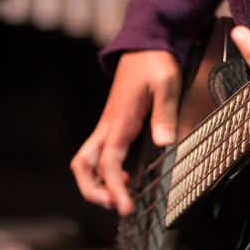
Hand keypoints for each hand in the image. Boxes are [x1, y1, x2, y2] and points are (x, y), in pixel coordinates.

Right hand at [70, 50, 180, 214]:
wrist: (144, 42)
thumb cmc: (154, 61)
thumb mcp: (166, 84)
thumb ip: (165, 114)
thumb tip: (164, 144)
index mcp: (120, 120)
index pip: (109, 162)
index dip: (114, 188)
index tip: (125, 207)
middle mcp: (109, 125)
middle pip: (83, 165)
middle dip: (93, 190)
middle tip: (117, 206)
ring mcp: (108, 124)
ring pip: (87, 160)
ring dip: (96, 182)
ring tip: (120, 196)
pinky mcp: (113, 123)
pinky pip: (100, 152)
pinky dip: (105, 171)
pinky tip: (126, 177)